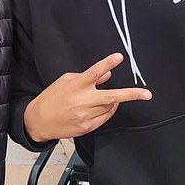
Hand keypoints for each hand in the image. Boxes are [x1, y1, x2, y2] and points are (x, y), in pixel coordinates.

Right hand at [24, 53, 151, 141]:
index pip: (94, 72)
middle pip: (112, 96)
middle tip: (146, 94)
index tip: (119, 57)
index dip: (108, 64)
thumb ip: (87, 77)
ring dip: (114, 101)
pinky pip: (104, 118)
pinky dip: (108, 110)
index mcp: (76, 86)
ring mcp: (85, 116)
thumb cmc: (51, 98)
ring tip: (108, 98)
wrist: (38, 121)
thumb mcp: (65, 81)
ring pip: (110, 107)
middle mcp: (82, 101)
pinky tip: (104, 107)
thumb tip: (107, 75)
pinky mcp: (87, 127)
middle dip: (131, 95)